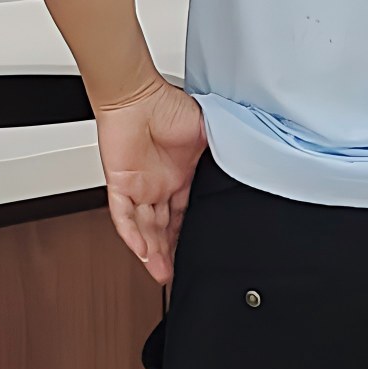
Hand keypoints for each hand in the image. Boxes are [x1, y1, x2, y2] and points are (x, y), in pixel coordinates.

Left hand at [93, 78, 208, 286]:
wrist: (138, 95)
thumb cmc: (170, 105)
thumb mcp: (210, 135)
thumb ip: (223, 156)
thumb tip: (247, 167)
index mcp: (181, 175)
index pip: (183, 214)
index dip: (186, 235)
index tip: (195, 252)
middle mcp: (159, 184)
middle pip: (162, 227)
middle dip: (168, 252)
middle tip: (175, 273)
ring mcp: (139, 186)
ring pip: (143, 228)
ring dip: (152, 251)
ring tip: (162, 273)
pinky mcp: (120, 183)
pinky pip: (122, 216)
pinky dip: (131, 234)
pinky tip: (141, 252)